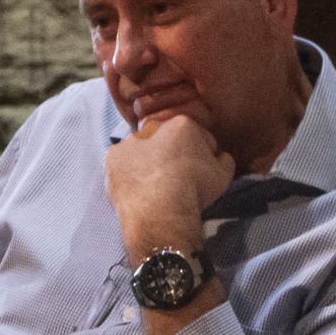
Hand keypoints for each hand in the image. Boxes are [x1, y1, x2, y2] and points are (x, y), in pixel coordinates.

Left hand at [105, 112, 232, 264]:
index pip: (197, 134)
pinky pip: (124, 164)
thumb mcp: (224, 175)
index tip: (203, 169)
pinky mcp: (112, 160)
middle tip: (178, 176)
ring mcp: (128, 142)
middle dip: (172, 151)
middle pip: (167, 138)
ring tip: (156, 186)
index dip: (202, 153)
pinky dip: (131, 173)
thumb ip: (223, 160)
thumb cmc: (195, 189)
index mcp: (182, 124)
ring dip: (149, 161)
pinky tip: (139, 189)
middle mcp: (152, 127)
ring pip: (142, 149)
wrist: (160, 210)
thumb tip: (220, 156)